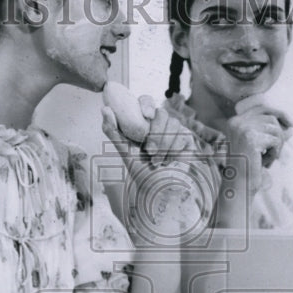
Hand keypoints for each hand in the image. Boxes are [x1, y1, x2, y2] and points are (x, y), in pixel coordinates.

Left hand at [102, 103, 221, 173]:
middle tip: (149, 151)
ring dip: (164, 145)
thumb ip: (112, 131)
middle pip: (162, 113)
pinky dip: (174, 150)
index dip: (147, 104)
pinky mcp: (187, 139)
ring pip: (174, 124)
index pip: (147, 102)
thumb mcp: (124, 152)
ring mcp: (176, 131)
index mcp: (144, 124)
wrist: (161, 190)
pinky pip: (183, 135)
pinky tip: (169, 161)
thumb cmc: (142, 173)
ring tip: (157, 161)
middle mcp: (160, 125)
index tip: (146, 115)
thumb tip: (105, 109)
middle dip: (155, 134)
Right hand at [228, 95, 292, 169]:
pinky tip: (266, 163)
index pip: (261, 109)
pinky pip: (275, 140)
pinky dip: (275, 153)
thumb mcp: (261, 148)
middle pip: (270, 118)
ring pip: (275, 128)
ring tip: (269, 159)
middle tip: (277, 152)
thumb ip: (272, 135)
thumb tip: (290, 128)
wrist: (239, 186)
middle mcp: (237, 122)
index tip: (292, 124)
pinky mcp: (251, 138)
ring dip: (278, 145)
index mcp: (234, 122)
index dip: (279, 114)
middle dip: (279, 134)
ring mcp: (243, 129)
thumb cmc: (248, 168)